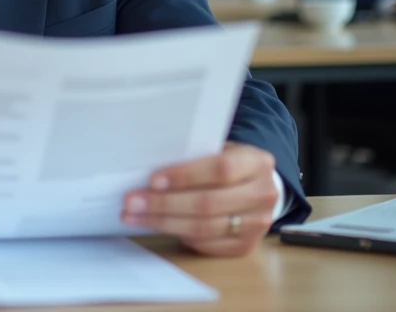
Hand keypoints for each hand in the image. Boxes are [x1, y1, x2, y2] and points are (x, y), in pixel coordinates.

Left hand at [121, 142, 278, 256]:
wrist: (257, 187)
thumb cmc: (227, 164)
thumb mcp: (219, 149)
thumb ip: (194, 156)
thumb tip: (149, 169)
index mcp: (256, 162)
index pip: (221, 169)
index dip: (185, 175)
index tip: (152, 180)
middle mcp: (263, 194)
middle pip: (209, 203)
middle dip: (164, 204)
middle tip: (132, 202)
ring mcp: (257, 224)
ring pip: (204, 228)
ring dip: (164, 223)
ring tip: (135, 216)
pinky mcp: (246, 246)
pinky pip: (207, 245)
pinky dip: (181, 236)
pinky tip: (161, 226)